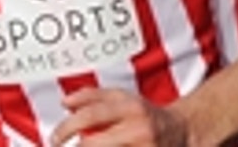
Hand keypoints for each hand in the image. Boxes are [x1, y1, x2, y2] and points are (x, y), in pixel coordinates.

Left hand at [50, 87, 190, 145]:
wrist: (182, 132)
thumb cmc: (146, 115)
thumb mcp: (123, 98)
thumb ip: (92, 96)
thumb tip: (65, 102)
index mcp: (131, 108)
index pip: (92, 115)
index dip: (67, 127)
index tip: (55, 138)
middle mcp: (139, 129)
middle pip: (94, 143)